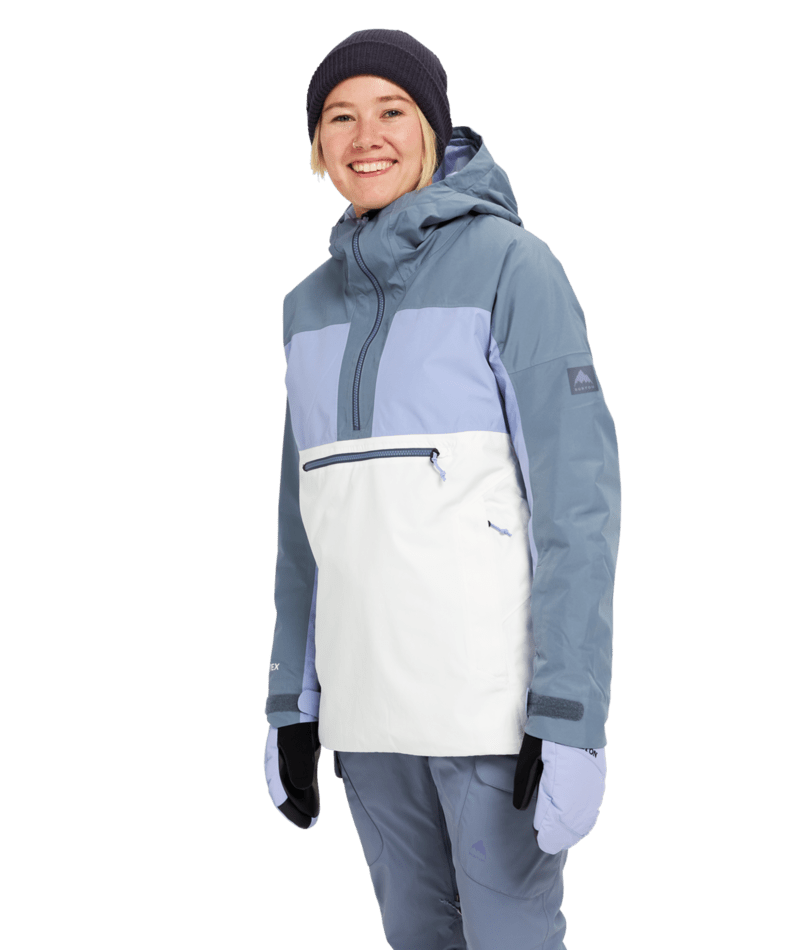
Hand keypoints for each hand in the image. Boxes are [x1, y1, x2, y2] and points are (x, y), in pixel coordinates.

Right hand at [264, 721, 321, 829]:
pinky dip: (309, 787)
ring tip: (313, 814)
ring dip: (304, 799)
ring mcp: (291, 755)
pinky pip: (303, 773)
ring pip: (295, 783)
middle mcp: (280, 761)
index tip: (306, 823)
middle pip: (287, 790)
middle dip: (297, 808)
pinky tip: (315, 794)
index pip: (280, 791)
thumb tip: (302, 789)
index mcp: (274, 761)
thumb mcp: (298, 743)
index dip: (292, 809)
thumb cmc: (296, 719)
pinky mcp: (302, 750)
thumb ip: (300, 766)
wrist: (300, 694)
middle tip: (310, 823)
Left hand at [513, 734, 606, 852]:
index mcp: (561, 782)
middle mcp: (580, 787)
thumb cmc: (547, 731)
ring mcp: (593, 783)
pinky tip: (580, 824)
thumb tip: (521, 807)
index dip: (547, 833)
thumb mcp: (529, 755)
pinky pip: (594, 804)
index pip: (555, 820)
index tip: (539, 839)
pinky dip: (586, 818)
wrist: (574, 708)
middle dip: (559, 835)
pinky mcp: (599, 777)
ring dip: (573, 829)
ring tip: (561, 837)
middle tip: (546, 841)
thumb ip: (525, 783)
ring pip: (585, 816)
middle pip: (572, 823)